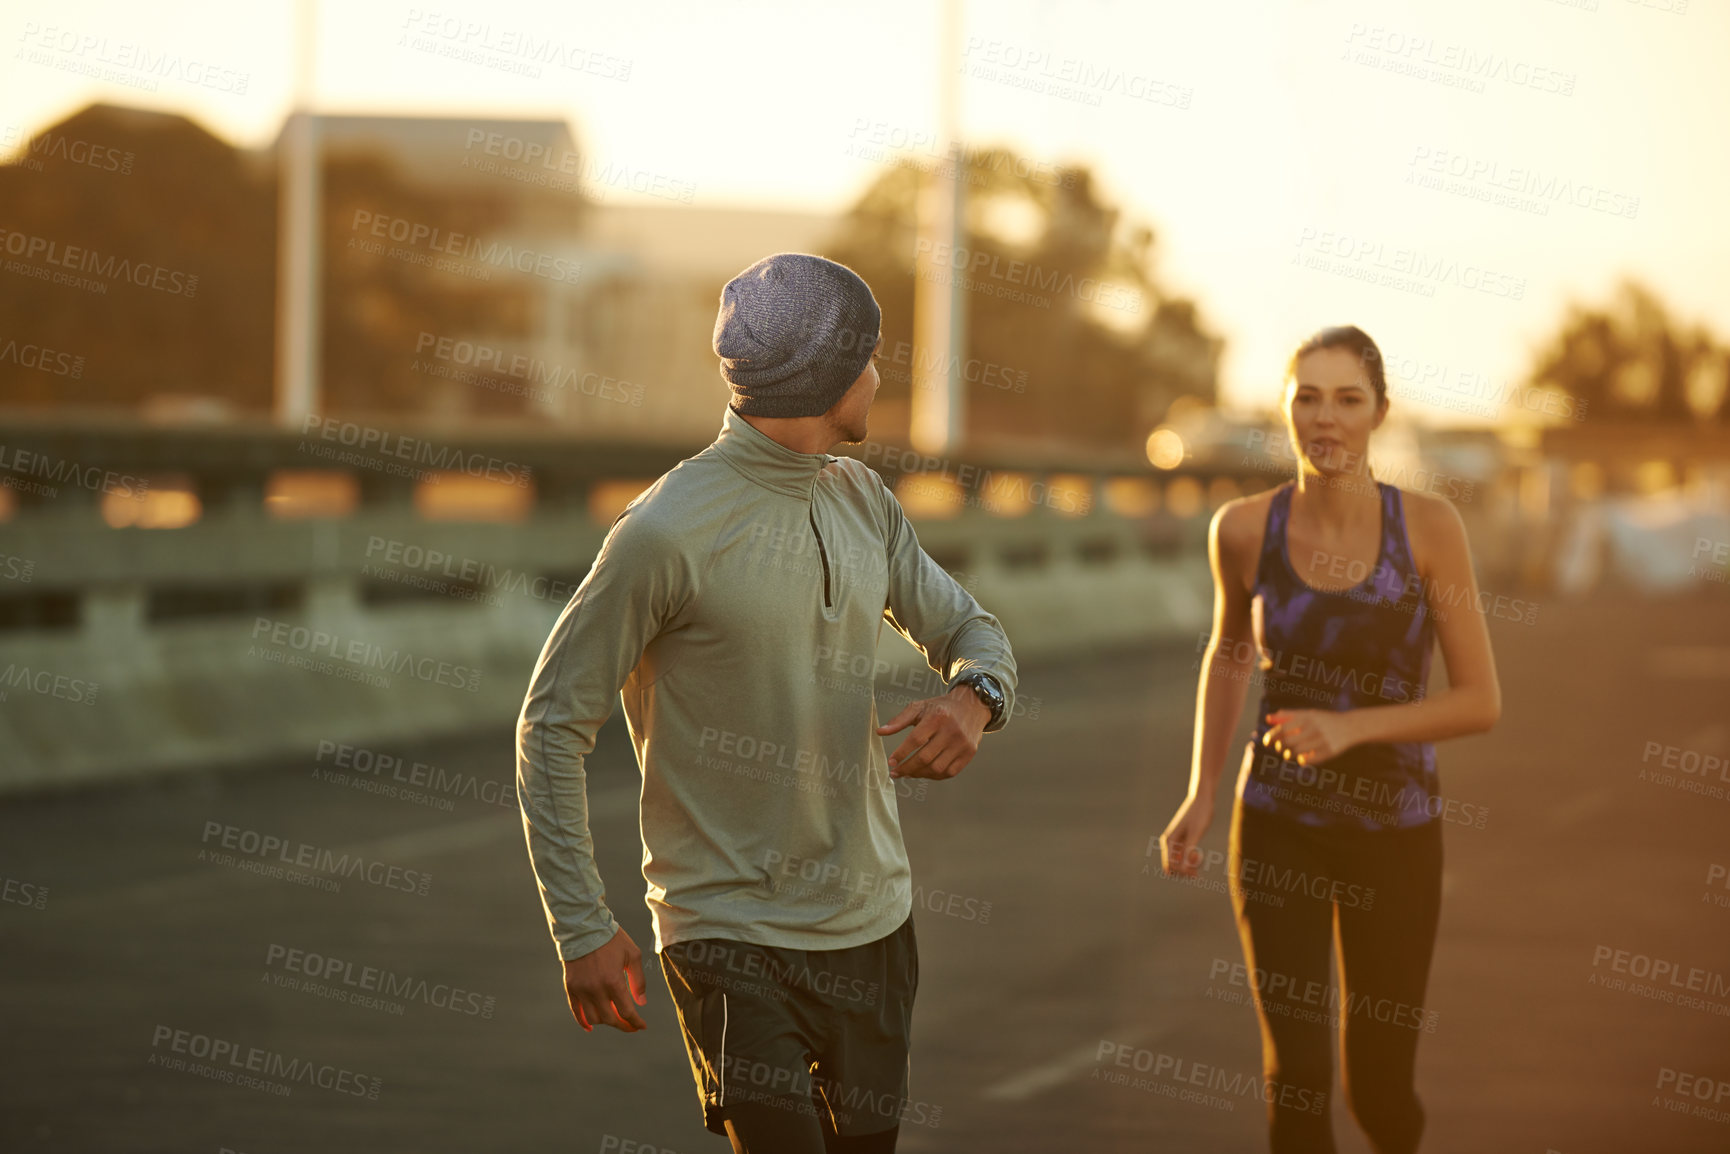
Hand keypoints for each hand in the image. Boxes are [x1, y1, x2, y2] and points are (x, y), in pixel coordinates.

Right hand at [562, 927, 648, 1033]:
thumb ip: (638, 981)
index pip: (626, 1012)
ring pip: (593, 1018)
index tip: (641, 1026)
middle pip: (610, 1019)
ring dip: (605, 1021)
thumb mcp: (632, 955)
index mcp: (613, 981)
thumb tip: (641, 1003)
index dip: (635, 1022)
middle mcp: (596, 989)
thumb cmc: (612, 939)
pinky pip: (576, 1011)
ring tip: (613, 1017)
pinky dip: (583, 1022)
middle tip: (630, 1025)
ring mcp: (581, 989)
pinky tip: (590, 1027)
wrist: (584, 927)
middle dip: (623, 1025)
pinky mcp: (570, 987)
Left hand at [875, 686, 989, 779]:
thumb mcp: (919, 707)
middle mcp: (951, 731)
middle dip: (907, 768)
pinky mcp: (969, 753)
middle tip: (895, 773)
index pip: (916, 740)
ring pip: (937, 768)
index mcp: (937, 717)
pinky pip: (949, 772)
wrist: (971, 706)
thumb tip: (879, 732)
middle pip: (925, 757)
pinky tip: (924, 773)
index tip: (891, 762)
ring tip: (908, 773)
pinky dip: (934, 776)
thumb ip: (899, 720)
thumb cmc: (940, 708)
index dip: (901, 753)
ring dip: (919, 774)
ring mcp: (962, 744)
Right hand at [1159, 792, 1213, 877]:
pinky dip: (1190, 860)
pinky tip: (1199, 856)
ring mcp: (1175, 841)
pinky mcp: (1182, 840)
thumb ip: (1189, 851)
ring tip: (1200, 858)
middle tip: (1199, 862)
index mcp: (1169, 841)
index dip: (1182, 872)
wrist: (1202, 799)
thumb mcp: (1196, 833)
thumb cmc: (1199, 814)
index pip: (1170, 866)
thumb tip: (1184, 869)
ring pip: (1178, 863)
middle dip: (1185, 870)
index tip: (1196, 871)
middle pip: (1172, 867)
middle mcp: (1169, 842)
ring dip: (1188, 866)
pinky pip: (1182, 856)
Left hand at [1260, 709, 1359, 766]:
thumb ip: (1288, 716)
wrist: (1351, 726)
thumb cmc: (1324, 720)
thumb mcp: (1308, 714)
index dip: (1272, 736)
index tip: (1267, 742)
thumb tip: (1268, 719)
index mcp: (1308, 717)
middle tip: (1280, 749)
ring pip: (1298, 752)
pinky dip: (1303, 760)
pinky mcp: (1331, 751)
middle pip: (1288, 742)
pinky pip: (1310, 760)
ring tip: (1289, 754)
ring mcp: (1323, 740)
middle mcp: (1315, 728)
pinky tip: (1301, 758)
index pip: (1283, 728)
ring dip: (1290, 755)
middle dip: (1280, 747)